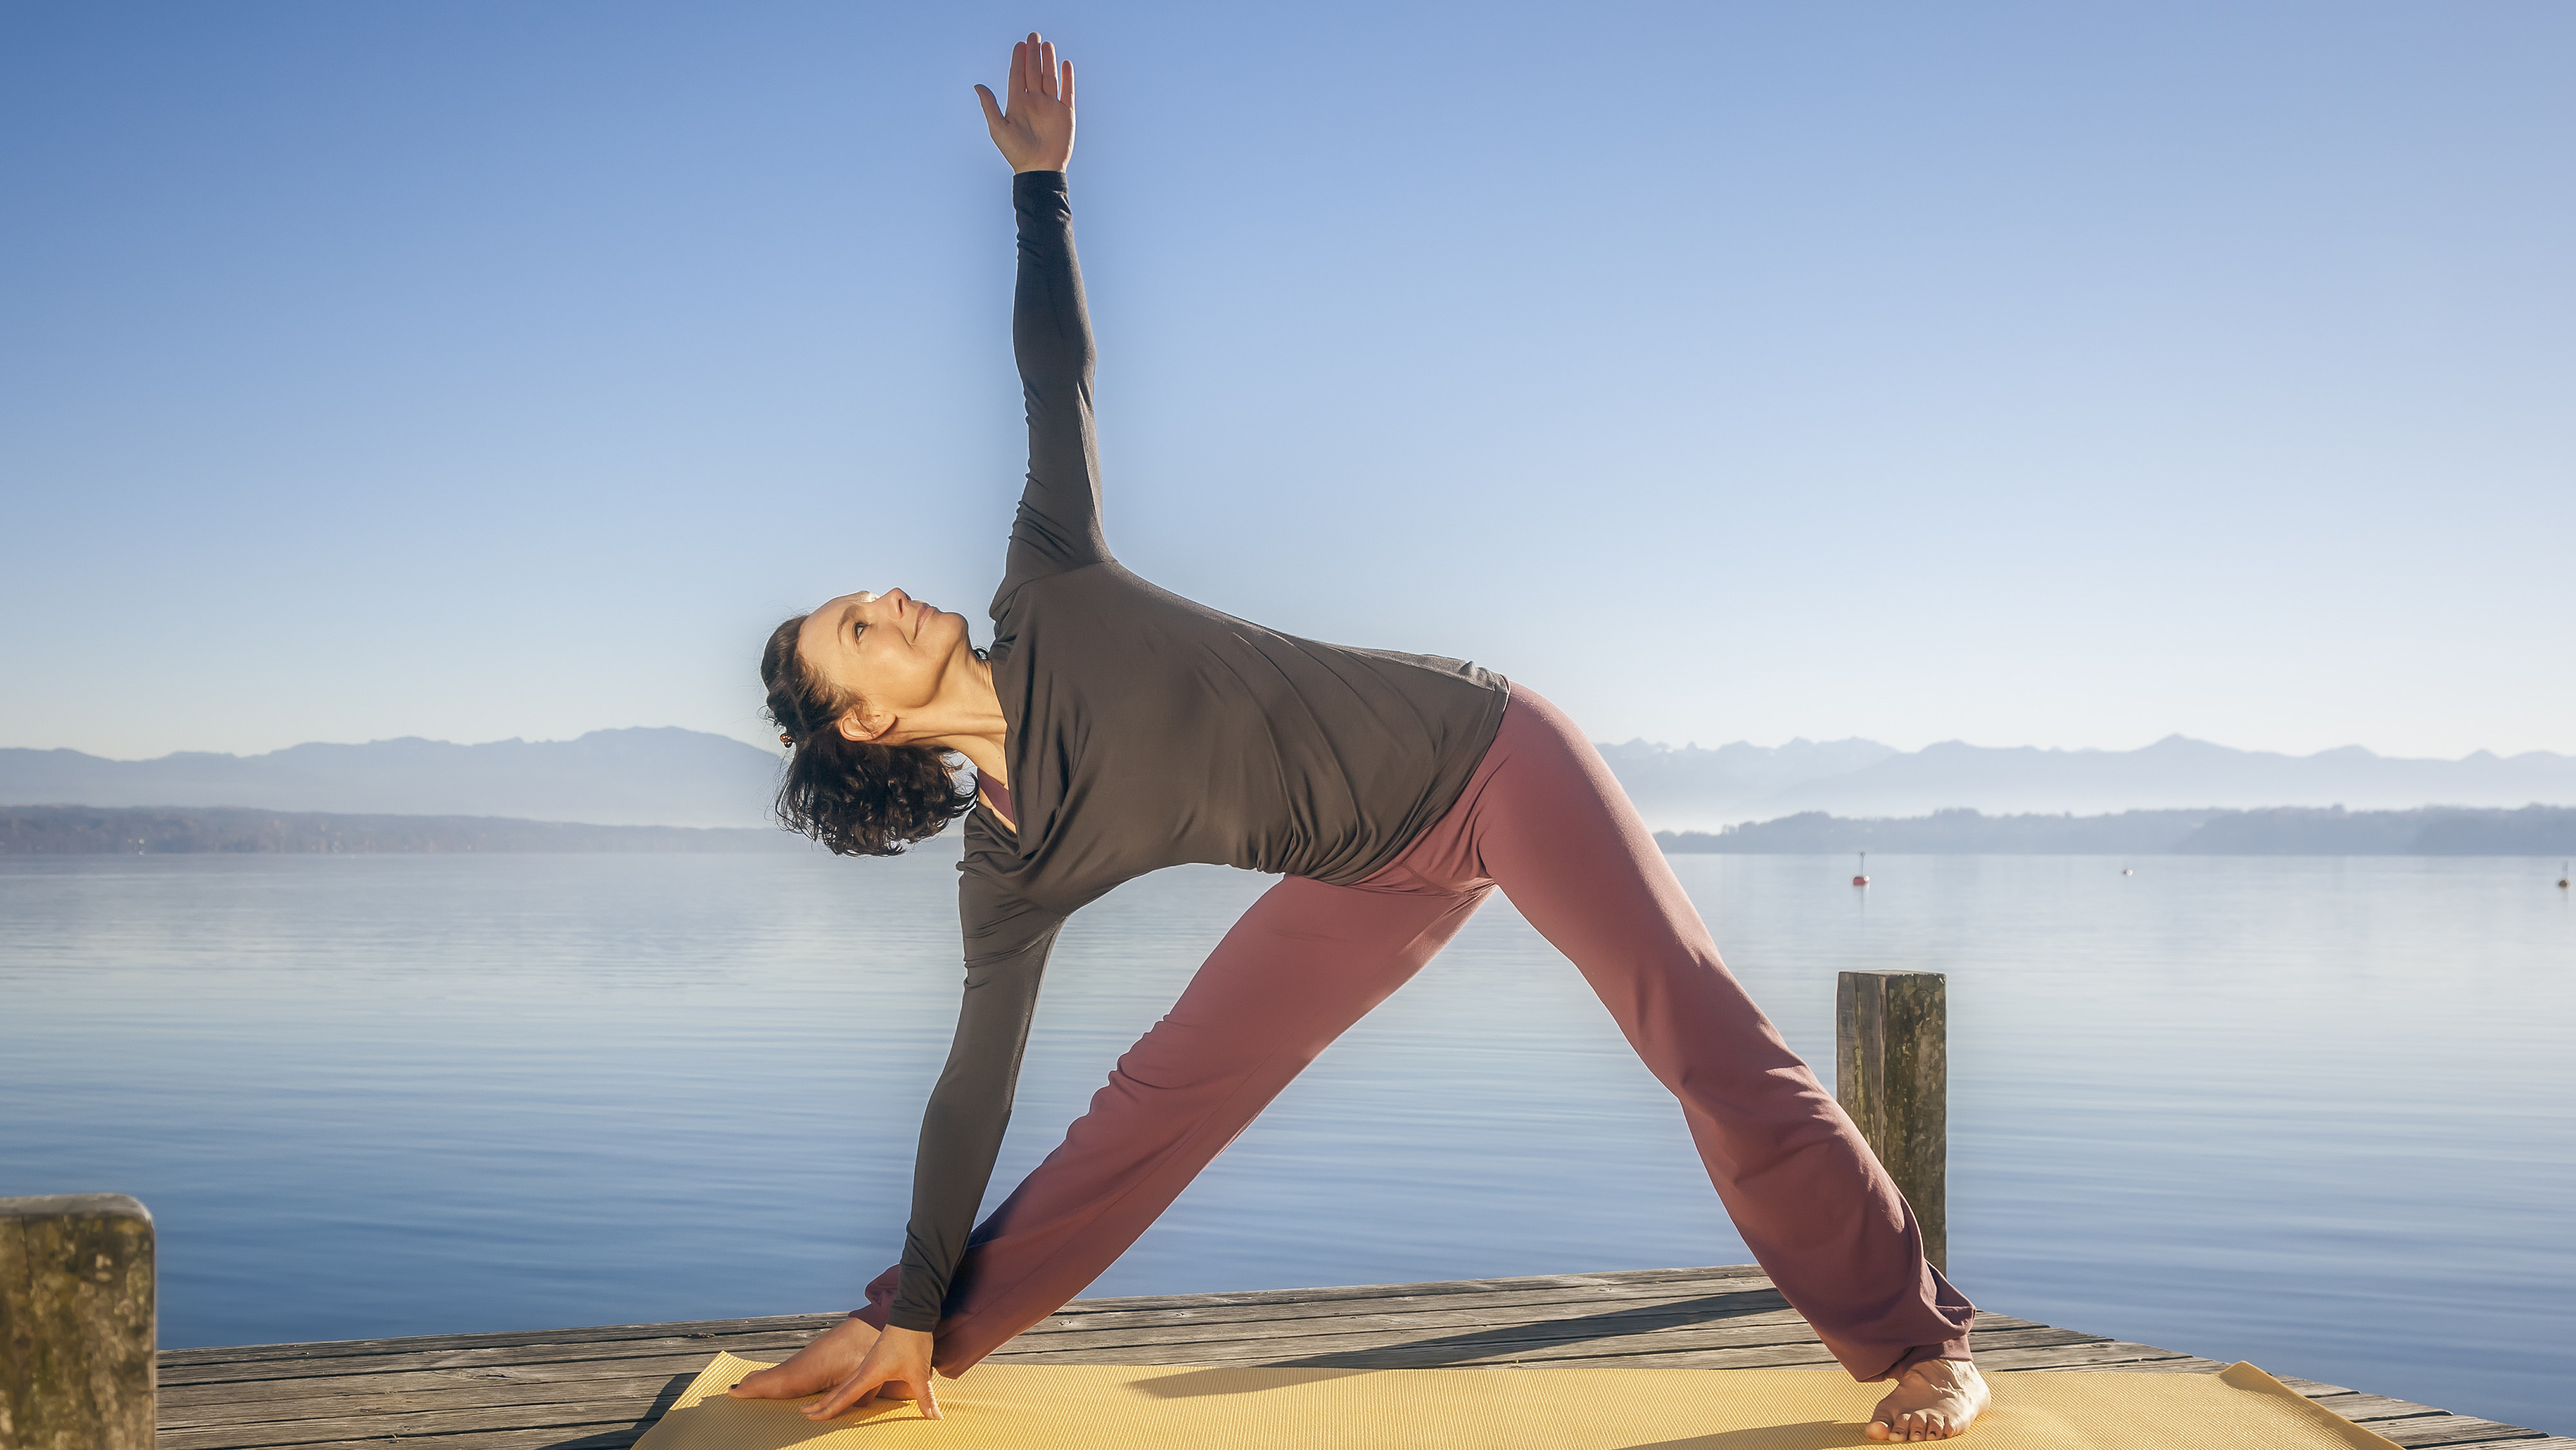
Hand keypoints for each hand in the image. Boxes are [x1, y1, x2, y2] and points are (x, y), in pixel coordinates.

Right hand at [803, 1323, 941, 1421]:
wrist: (913, 1313)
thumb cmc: (913, 1341)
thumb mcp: (919, 1372)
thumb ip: (925, 1397)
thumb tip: (935, 1418)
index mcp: (870, 1373)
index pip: (845, 1396)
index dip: (828, 1409)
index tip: (811, 1417)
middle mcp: (865, 1368)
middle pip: (838, 1390)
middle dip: (822, 1403)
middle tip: (804, 1413)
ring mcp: (868, 1361)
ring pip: (844, 1382)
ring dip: (830, 1394)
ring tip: (818, 1404)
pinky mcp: (875, 1357)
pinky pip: (854, 1376)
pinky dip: (844, 1385)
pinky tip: (846, 1387)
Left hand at [974, 32, 1074, 172]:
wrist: (1039, 169)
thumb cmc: (1016, 152)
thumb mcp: (997, 128)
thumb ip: (989, 105)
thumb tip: (978, 85)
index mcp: (1017, 103)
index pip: (1017, 75)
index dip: (1018, 59)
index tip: (1019, 44)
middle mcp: (1034, 101)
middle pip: (1033, 72)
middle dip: (1033, 54)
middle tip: (1033, 36)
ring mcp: (1050, 106)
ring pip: (1049, 77)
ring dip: (1048, 61)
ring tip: (1046, 45)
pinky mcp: (1065, 113)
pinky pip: (1067, 91)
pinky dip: (1066, 78)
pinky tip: (1064, 63)